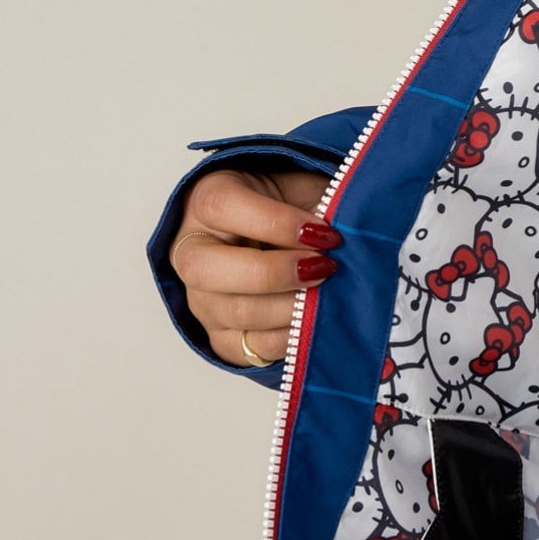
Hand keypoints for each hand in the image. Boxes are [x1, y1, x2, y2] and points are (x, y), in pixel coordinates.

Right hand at [170, 165, 335, 367]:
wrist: (277, 239)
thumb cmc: (289, 209)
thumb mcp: (303, 191)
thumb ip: (318, 204)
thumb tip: (346, 233)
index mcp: (207, 199)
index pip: (224, 207)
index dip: (278, 223)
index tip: (324, 233)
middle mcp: (192, 251)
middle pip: (209, 270)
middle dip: (276, 273)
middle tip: (323, 268)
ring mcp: (201, 299)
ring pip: (234, 313)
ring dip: (290, 308)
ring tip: (325, 295)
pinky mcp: (220, 336)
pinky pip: (249, 348)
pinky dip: (289, 338)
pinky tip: (313, 321)